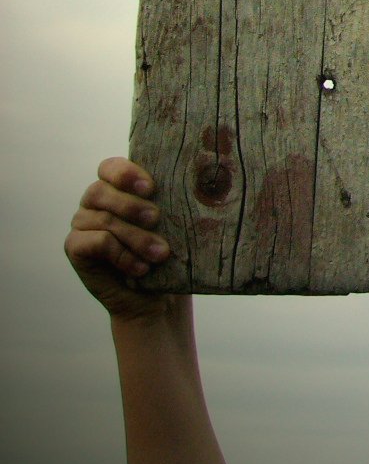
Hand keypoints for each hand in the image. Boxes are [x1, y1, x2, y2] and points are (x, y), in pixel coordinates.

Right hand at [65, 157, 178, 320]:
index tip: (151, 188)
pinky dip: (122, 255)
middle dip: (131, 205)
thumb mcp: (172, 223)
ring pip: (103, 220)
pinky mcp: (75, 247)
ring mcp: (82, 223)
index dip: (126, 173)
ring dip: (136, 237)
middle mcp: (95, 201)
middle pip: (100, 191)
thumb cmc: (165, 251)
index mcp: (116, 187)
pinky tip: (142, 268)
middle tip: (156, 219)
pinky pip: (95, 243)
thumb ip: (172, 201)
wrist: (153, 296)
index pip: (110, 167)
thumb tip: (198, 185)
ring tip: (161, 253)